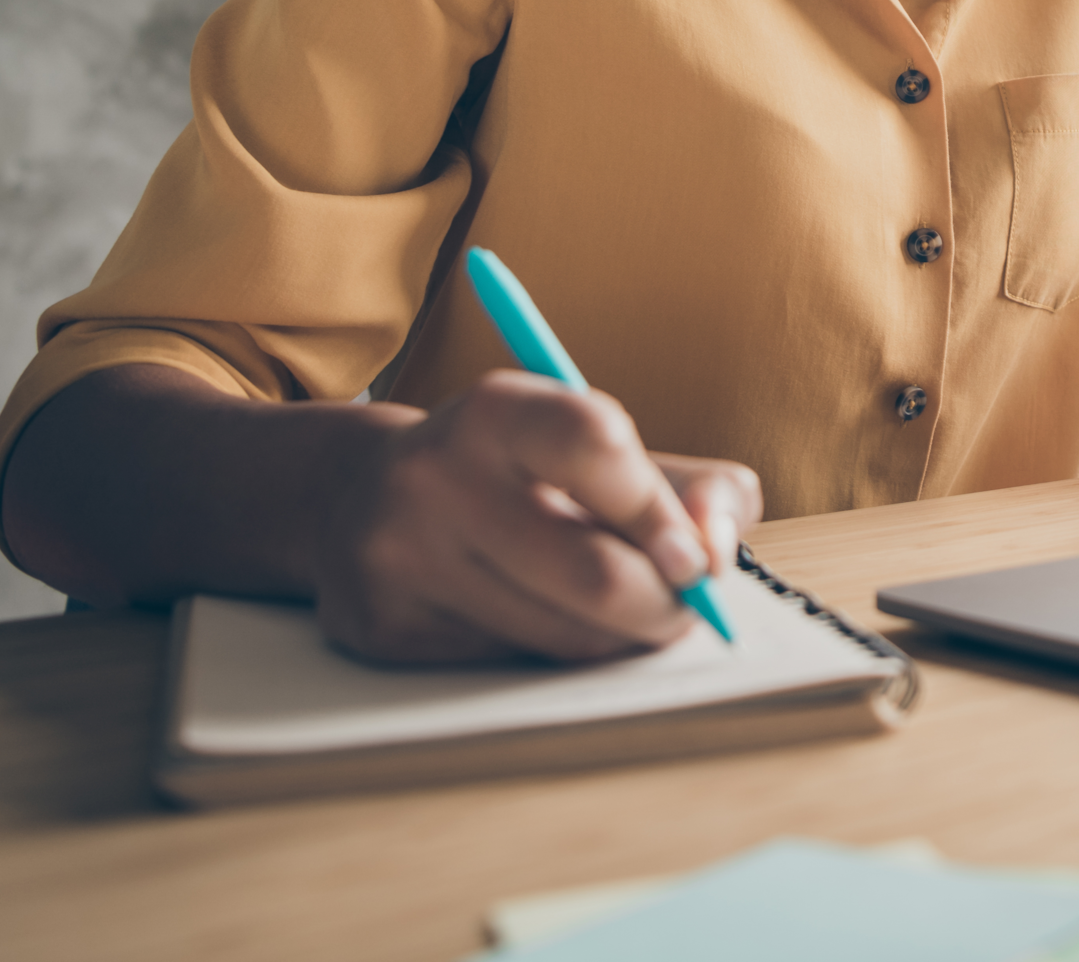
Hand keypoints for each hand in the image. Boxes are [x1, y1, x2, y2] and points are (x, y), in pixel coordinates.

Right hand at [310, 370, 763, 663]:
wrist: (359, 496)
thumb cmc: (515, 472)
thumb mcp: (599, 449)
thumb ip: (690, 487)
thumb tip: (719, 548)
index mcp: (494, 412)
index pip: (596, 445)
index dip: (662, 511)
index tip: (695, 555)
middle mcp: (435, 477)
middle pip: (593, 572)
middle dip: (664, 603)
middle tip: (683, 603)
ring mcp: (401, 558)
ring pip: (563, 636)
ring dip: (620, 637)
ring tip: (624, 612)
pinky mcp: (386, 628)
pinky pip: (515, 667)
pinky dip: (560, 654)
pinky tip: (550, 621)